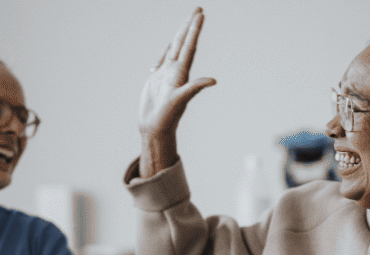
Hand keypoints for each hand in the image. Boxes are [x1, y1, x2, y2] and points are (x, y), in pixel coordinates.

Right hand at [138, 7, 215, 175]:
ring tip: (187, 20)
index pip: (190, 46)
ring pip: (174, 48)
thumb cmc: (167, 117)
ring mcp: (166, 74)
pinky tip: (170, 44)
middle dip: (190, 25)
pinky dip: (167, 49)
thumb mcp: (181, 101)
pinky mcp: (157, 79)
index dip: (194, 30)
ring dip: (181, 34)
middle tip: (198, 9)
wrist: (156, 128)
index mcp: (181, 73)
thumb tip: (213, 80)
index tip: (200, 14)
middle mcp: (176, 71)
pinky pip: (163, 59)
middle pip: (184, 42)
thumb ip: (194, 88)